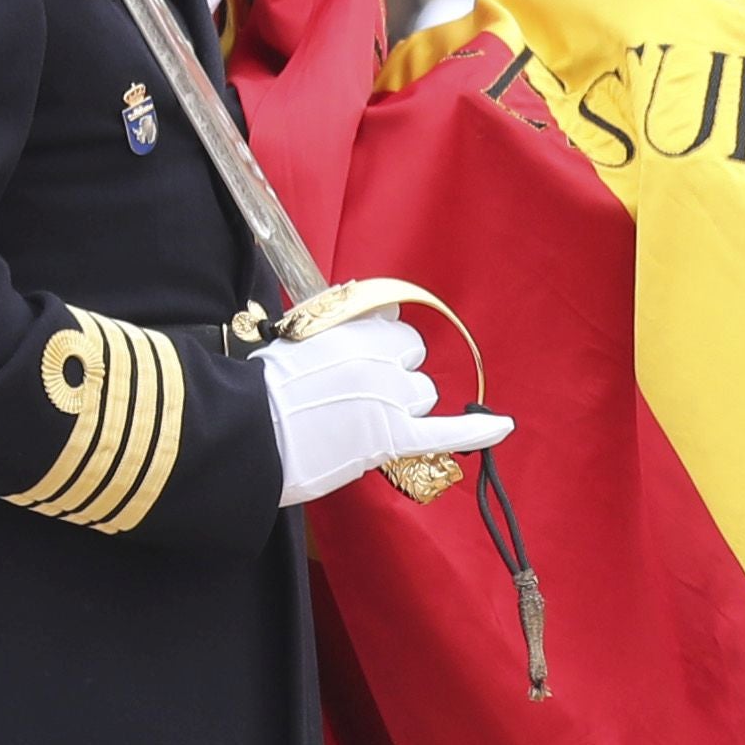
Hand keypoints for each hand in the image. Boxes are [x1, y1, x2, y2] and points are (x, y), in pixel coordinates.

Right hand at [261, 311, 512, 504]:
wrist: (240, 431)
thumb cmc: (256, 390)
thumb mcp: (297, 338)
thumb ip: (342, 323)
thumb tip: (383, 307)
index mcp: (354, 331)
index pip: (397, 332)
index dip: (386, 354)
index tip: (367, 366)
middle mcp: (379, 359)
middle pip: (413, 367)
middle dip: (396, 382)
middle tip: (357, 402)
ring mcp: (388, 398)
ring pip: (423, 397)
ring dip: (405, 410)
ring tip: (362, 425)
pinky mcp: (390, 437)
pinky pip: (446, 432)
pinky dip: (478, 430)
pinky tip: (504, 425)